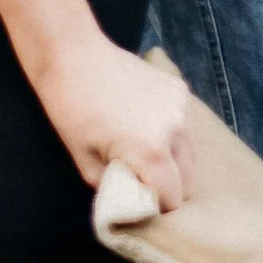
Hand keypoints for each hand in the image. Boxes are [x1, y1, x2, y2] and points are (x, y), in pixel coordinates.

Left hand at [33, 33, 196, 209]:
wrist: (72, 54)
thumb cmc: (71, 109)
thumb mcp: (85, 161)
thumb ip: (113, 189)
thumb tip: (130, 202)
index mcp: (152, 150)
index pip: (172, 199)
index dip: (156, 207)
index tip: (139, 202)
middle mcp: (176, 128)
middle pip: (189, 179)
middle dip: (169, 188)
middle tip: (141, 182)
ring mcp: (181, 105)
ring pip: (190, 153)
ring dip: (173, 161)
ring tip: (143, 153)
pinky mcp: (179, 88)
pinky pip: (184, 126)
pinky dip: (171, 134)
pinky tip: (145, 124)